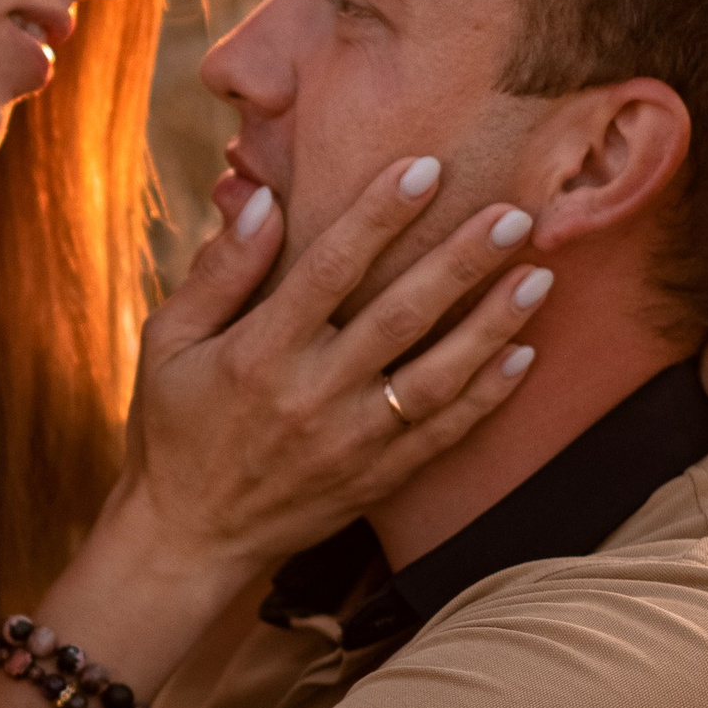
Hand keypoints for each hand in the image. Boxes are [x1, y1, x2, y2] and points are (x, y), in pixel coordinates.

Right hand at [111, 156, 548, 586]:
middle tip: (515, 214)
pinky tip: (524, 356)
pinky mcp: (374, 480)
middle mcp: (310, 396)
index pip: (329, 269)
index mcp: (258, 353)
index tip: (426, 169)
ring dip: (493, 325)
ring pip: (437, 377)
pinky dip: (487, 397)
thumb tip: (266, 199)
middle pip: (400, 316)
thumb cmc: (174, 426)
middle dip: (461, 262)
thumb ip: (220, 271)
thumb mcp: (168, 341)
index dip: (380, 216)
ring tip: (539, 277)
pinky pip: (442, 435)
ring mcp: (349, 443)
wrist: (187, 538)